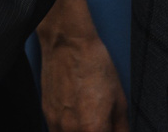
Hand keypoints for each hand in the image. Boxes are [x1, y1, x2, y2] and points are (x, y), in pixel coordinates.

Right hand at [37, 0, 127, 131]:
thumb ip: (121, 128)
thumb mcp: (119, 100)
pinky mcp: (46, 113)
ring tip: (90, 124)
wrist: (68, 43)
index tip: (111, 131)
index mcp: (93, 130)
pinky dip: (68, 130)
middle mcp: (71, 130)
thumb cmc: (94, 66)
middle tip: (104, 126)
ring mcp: (55, 123)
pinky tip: (77, 119)